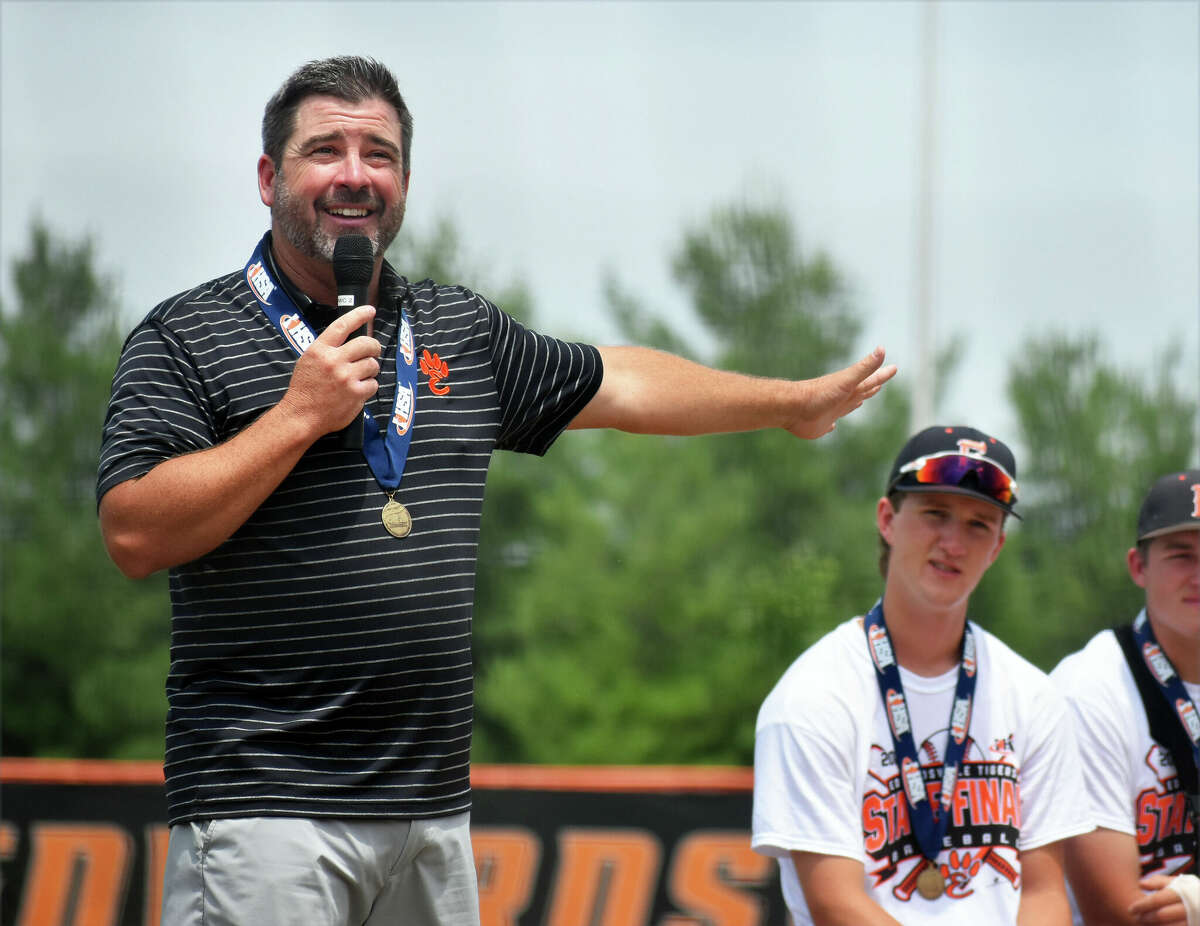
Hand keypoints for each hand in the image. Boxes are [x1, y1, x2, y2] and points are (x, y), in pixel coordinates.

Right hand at [279, 305, 381, 436]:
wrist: (301, 416)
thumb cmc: (304, 389)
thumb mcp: (309, 360)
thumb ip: (328, 349)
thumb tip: (351, 339)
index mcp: (320, 350)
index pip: (343, 325)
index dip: (359, 315)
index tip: (370, 310)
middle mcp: (334, 361)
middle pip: (366, 343)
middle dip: (374, 346)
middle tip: (373, 350)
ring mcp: (346, 377)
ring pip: (372, 364)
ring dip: (371, 369)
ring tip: (361, 375)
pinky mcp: (356, 393)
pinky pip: (373, 384)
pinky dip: (369, 386)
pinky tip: (358, 390)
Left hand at [785, 347, 896, 438]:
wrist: (792, 408)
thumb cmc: (819, 394)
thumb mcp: (846, 380)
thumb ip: (864, 368)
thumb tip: (882, 349)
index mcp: (849, 389)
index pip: (870, 380)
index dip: (882, 375)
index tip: (893, 368)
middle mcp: (841, 399)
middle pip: (860, 391)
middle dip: (872, 386)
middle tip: (881, 380)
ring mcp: (829, 411)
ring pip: (846, 406)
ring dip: (855, 402)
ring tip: (861, 399)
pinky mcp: (819, 425)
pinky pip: (829, 425)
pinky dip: (832, 425)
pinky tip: (832, 426)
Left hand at [1129, 875, 1191, 925]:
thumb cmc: (1187, 891)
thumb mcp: (1176, 882)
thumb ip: (1158, 882)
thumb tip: (1141, 884)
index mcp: (1182, 893)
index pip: (1157, 900)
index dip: (1142, 905)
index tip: (1130, 909)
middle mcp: (1189, 907)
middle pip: (1162, 915)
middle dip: (1146, 917)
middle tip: (1136, 918)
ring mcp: (1193, 919)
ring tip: (1144, 924)